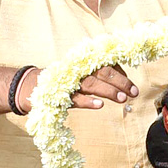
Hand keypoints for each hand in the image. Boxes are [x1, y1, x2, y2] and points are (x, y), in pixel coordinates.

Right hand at [17, 64, 137, 113]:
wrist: (33, 86)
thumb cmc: (66, 80)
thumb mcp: (83, 74)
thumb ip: (102, 75)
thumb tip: (124, 82)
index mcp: (85, 62)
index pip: (108, 64)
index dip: (121, 74)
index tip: (132, 86)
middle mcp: (79, 69)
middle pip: (103, 72)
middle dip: (121, 82)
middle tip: (134, 93)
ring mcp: (69, 82)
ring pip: (92, 84)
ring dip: (108, 91)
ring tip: (122, 98)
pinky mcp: (60, 95)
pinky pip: (75, 99)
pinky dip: (88, 101)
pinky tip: (99, 105)